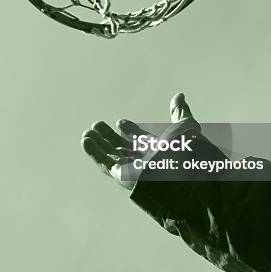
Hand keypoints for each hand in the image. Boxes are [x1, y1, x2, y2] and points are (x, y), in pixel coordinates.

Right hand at [81, 93, 198, 190]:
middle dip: (109, 137)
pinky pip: (104, 163)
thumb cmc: (185, 150)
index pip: (139, 139)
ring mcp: (132, 168)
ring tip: (87, 133)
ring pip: (110, 156)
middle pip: (122, 148)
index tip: (120, 122)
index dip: (129, 130)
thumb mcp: (184, 126)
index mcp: (157, 149)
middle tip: (97, 125)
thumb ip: (179, 112)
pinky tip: (85, 140)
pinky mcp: (122, 175)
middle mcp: (143, 160)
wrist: (181, 171)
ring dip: (98, 144)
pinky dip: (94, 152)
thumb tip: (180, 95)